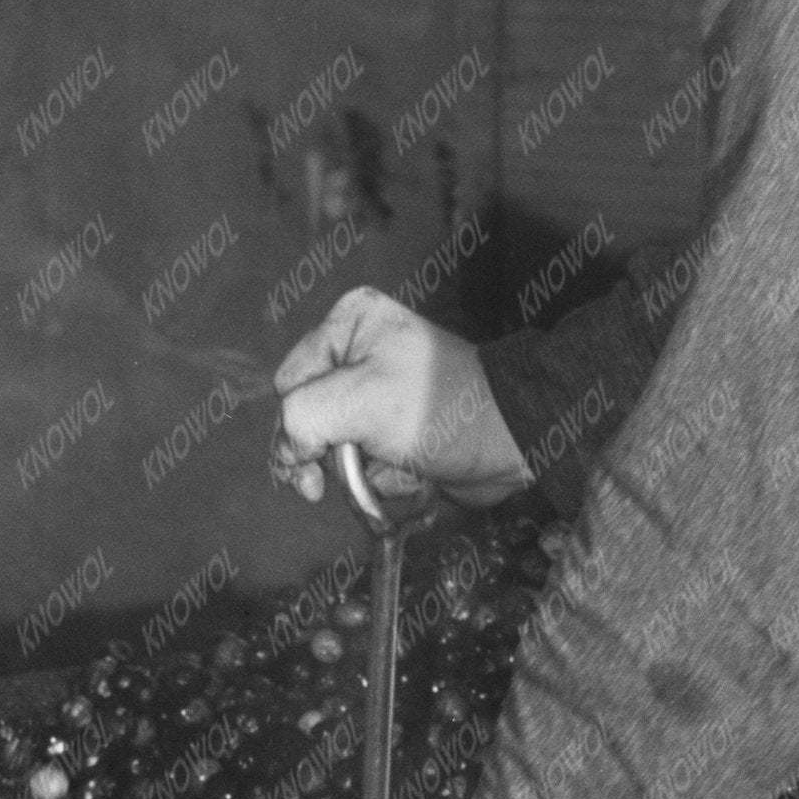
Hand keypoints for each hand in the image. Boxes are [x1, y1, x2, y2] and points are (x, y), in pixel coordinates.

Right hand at [271, 288, 533, 514]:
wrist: (510, 441)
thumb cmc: (438, 410)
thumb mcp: (360, 401)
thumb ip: (302, 417)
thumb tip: (288, 452)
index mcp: (348, 323)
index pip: (289, 384)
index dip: (298, 426)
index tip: (313, 462)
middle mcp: (359, 349)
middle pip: (308, 416)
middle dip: (331, 452)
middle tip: (344, 473)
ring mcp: (379, 390)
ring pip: (337, 445)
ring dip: (361, 469)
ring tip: (396, 464)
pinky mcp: (398, 425)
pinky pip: (368, 460)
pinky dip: (383, 476)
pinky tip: (410, 471)